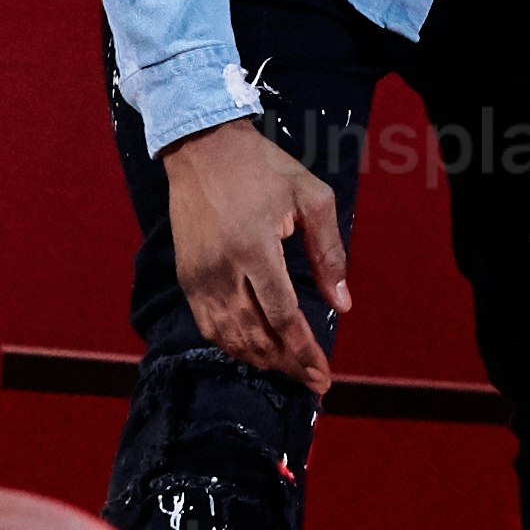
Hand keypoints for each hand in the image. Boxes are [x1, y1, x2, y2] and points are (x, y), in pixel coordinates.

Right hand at [159, 119, 347, 390]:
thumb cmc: (262, 168)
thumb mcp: (310, 197)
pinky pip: (209, 326)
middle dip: (288, 365)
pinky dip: (233, 346)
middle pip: (256, 336)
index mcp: (255, 249)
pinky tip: (255, 351)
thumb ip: (329, 251)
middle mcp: (222, 270)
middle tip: (314, 381)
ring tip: (289, 369)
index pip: (283, 317)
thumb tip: (342, 304)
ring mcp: (199, 277)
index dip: (305, 352)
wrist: (200, 148)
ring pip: (230, 338)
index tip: (324, 374)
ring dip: (261, 360)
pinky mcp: (186, 278)